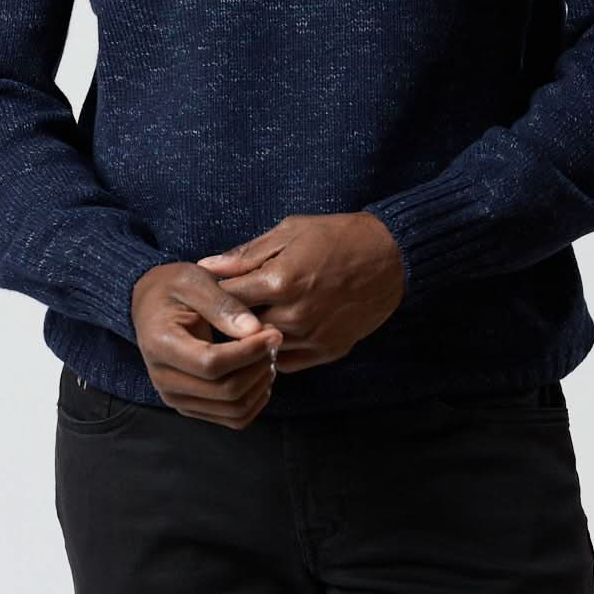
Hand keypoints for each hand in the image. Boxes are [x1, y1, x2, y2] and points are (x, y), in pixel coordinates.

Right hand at [130, 262, 282, 428]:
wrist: (150, 306)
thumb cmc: (173, 288)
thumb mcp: (194, 280)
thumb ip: (224, 304)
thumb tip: (255, 330)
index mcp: (160, 344)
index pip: (211, 363)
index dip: (249, 352)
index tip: (274, 333)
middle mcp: (163, 379)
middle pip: (226, 391)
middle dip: (260, 366)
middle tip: (274, 339)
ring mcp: (176, 398)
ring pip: (233, 410)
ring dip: (261, 384)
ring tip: (269, 354)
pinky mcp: (190, 407)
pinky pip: (233, 418)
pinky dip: (255, 399)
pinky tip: (260, 371)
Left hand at [196, 212, 404, 374]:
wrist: (391, 258)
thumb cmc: (337, 237)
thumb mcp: (289, 231)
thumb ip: (246, 254)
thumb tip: (207, 266)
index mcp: (279, 281)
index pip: (225, 298)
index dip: (210, 295)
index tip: (202, 294)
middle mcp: (293, 314)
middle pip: (239, 330)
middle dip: (227, 320)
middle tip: (218, 313)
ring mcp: (312, 336)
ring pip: (262, 347)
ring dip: (251, 338)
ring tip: (246, 322)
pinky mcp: (327, 350)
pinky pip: (286, 362)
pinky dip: (275, 350)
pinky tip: (273, 333)